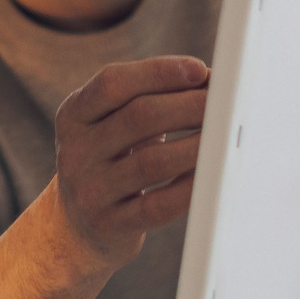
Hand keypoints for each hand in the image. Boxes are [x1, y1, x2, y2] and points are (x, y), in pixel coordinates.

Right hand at [0, 55, 209, 298]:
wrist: (74, 228)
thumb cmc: (109, 163)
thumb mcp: (110, 126)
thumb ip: (149, 99)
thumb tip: (211, 82)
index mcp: (73, 116)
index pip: (113, 83)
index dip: (159, 72)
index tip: (200, 70)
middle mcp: (75, 152)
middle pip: (139, 117)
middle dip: (190, 105)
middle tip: (226, 104)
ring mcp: (90, 191)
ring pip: (152, 162)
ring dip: (197, 146)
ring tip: (226, 136)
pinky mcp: (110, 226)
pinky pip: (158, 205)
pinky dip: (189, 188)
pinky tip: (210, 175)